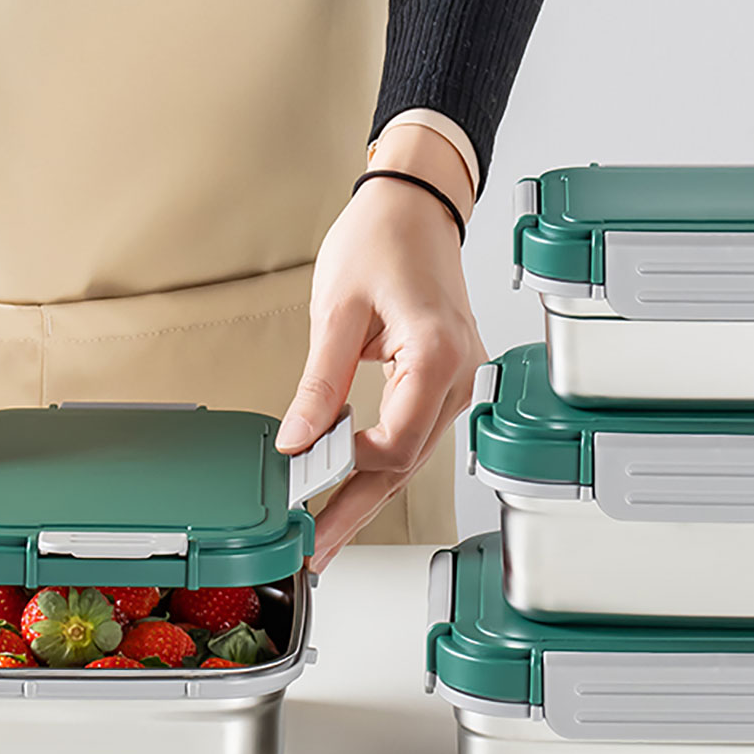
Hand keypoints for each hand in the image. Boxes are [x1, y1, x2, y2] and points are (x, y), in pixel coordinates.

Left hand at [277, 126, 485, 569]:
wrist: (416, 203)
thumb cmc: (382, 239)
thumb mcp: (337, 309)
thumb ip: (318, 383)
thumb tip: (296, 441)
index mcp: (436, 354)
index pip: (394, 443)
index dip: (344, 474)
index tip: (302, 489)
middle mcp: (458, 375)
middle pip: (404, 464)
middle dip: (354, 510)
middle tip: (314, 551)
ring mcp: (457, 381)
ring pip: (411, 457)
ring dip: (367, 495)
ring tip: (325, 534)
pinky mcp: (445, 380)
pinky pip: (413, 434)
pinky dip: (380, 464)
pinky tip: (350, 488)